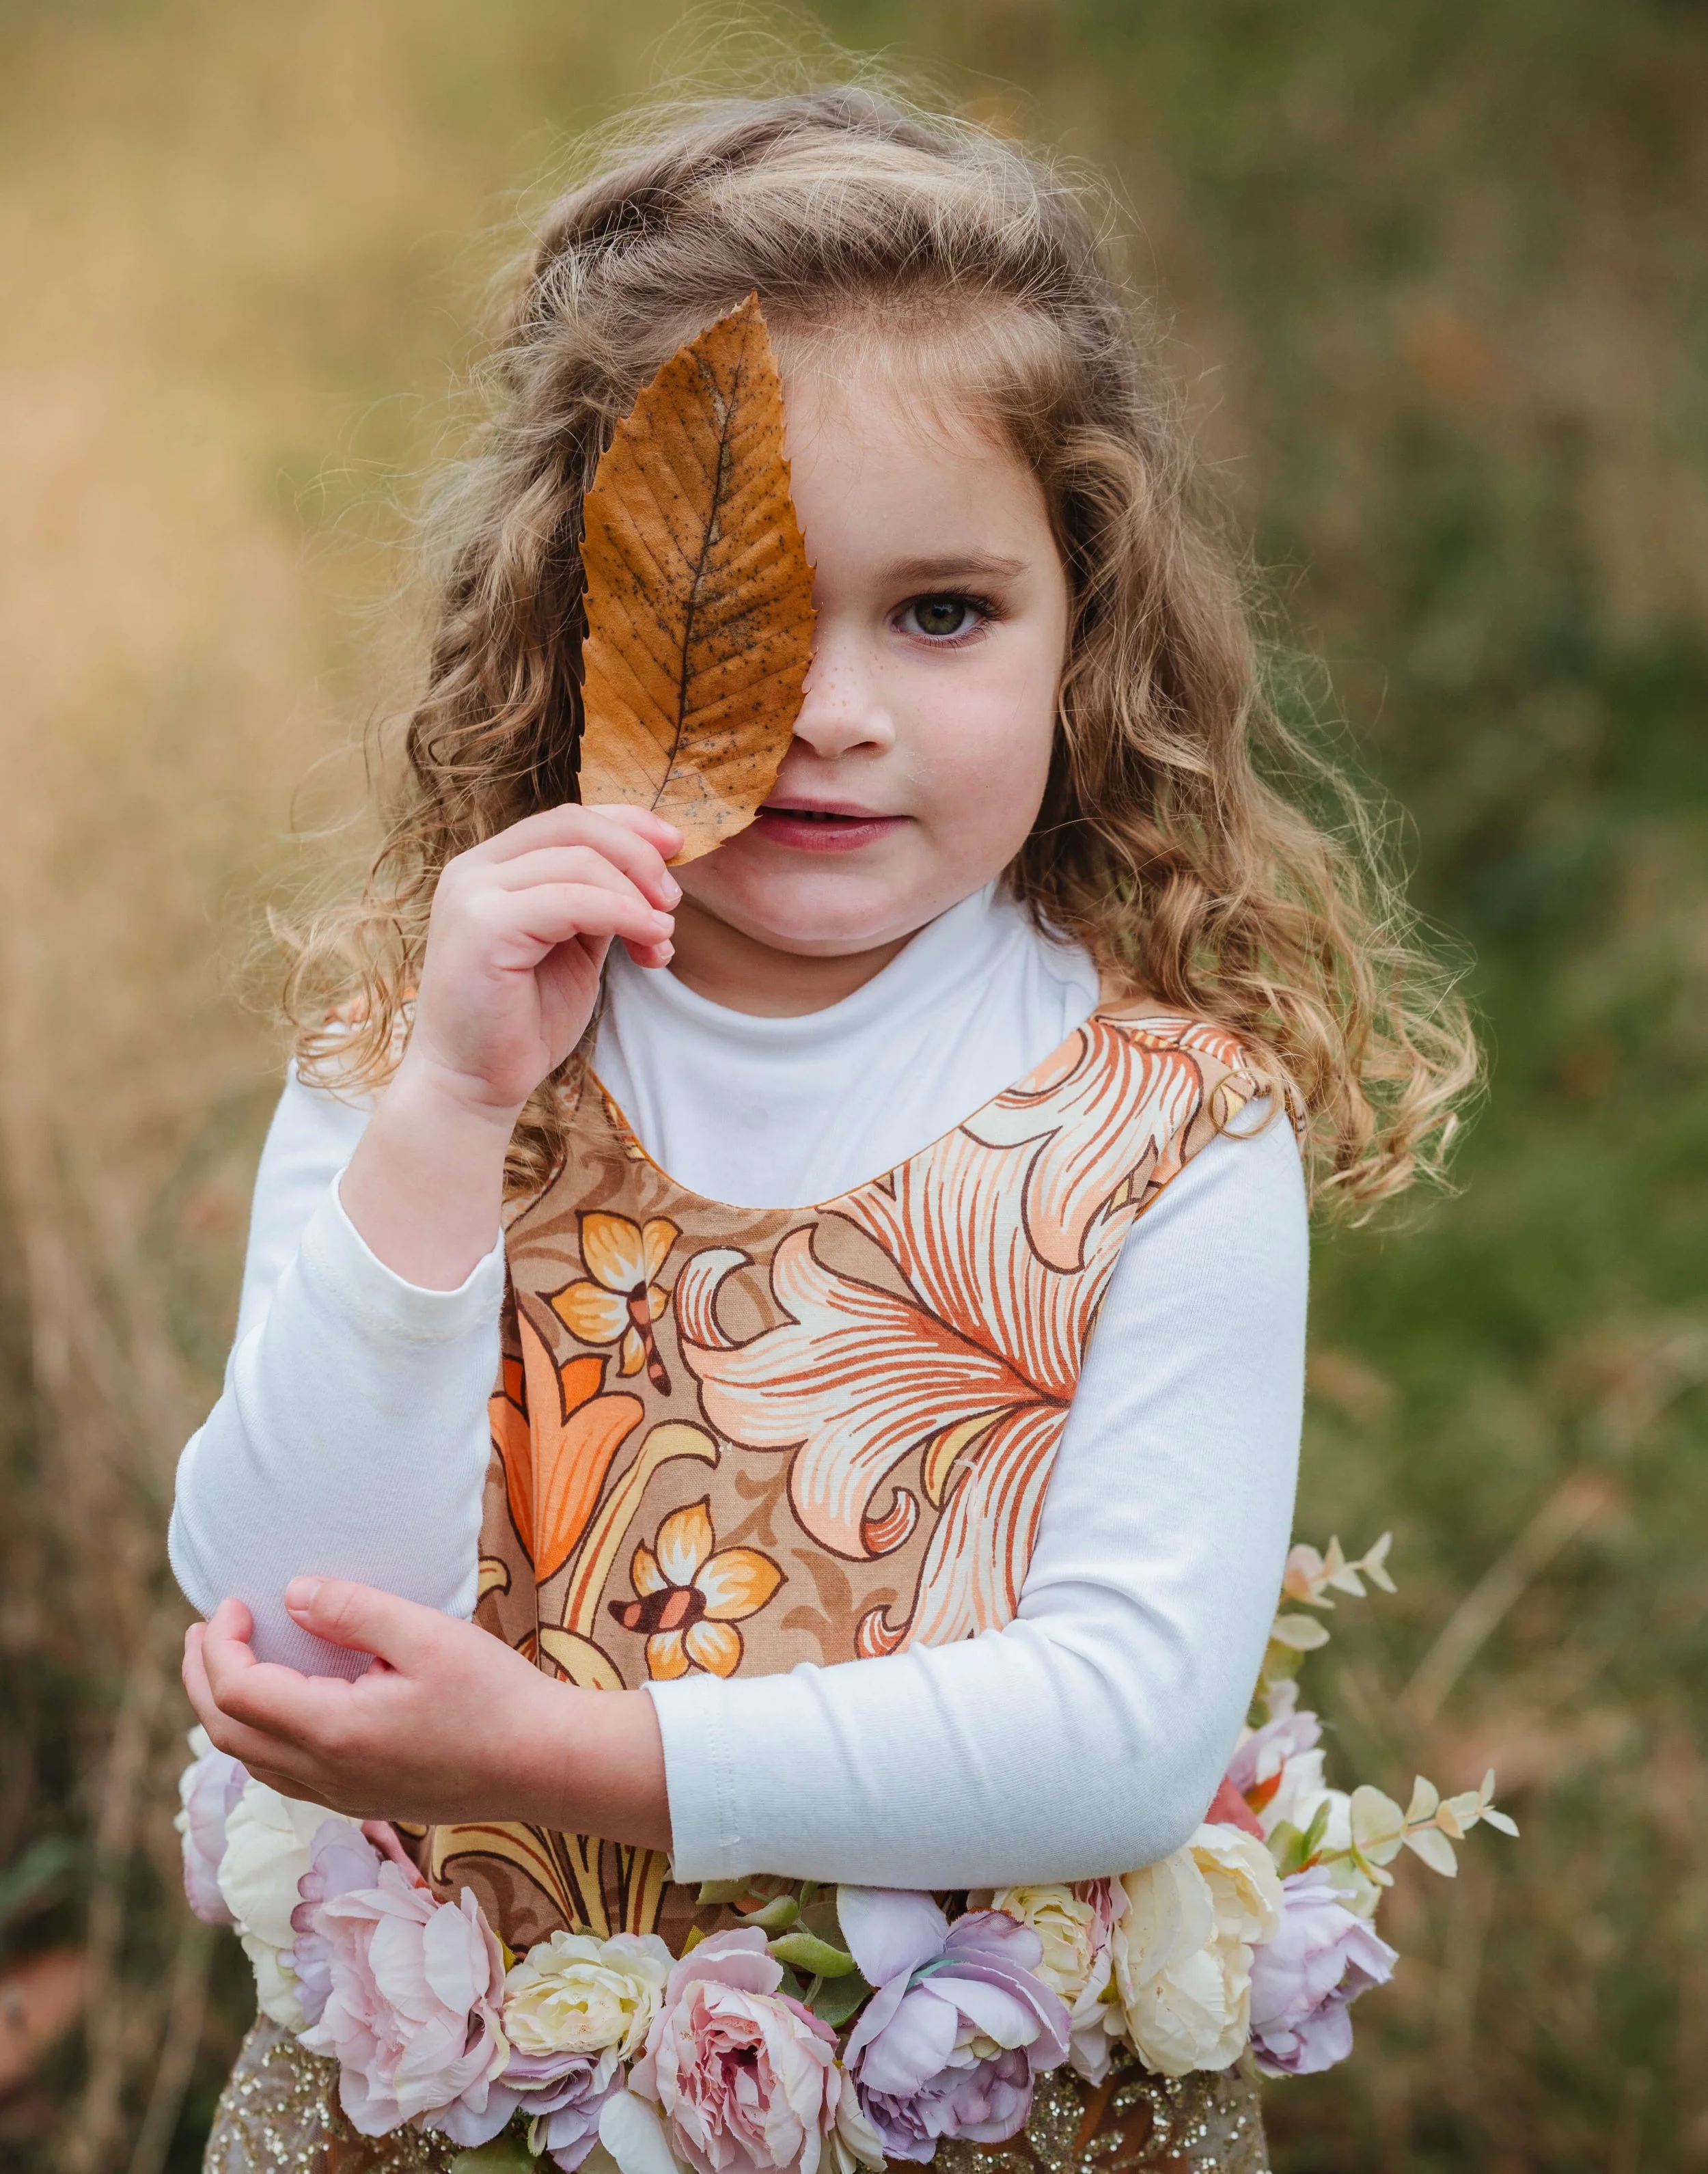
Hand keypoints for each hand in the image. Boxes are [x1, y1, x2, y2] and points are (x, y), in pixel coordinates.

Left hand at [182, 1579, 670, 1846]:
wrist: (544, 1764)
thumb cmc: (494, 1695)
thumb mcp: (426, 1633)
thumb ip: (353, 1611)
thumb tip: (291, 1594)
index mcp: (332, 1731)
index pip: (236, 1693)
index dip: (221, 1645)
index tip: (238, 1601)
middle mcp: (325, 1774)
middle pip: (226, 1733)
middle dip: (202, 1678)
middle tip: (206, 1629)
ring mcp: (342, 1797)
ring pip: (251, 1761)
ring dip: (224, 1710)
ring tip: (228, 1662)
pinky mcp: (363, 1802)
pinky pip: (283, 1775)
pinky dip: (258, 1736)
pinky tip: (280, 1705)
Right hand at [340, 802, 681, 1287]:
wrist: (471, 1085)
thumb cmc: (520, 1023)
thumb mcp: (571, 948)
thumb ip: (598, 904)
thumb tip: (652, 875)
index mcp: (492, 869)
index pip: (567, 819)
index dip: (628, 824)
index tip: (676, 849)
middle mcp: (474, 871)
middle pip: (574, 826)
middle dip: (639, 856)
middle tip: (673, 900)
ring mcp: (473, 895)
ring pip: (579, 861)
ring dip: (637, 894)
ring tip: (662, 935)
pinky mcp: (483, 928)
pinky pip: (572, 901)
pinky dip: (623, 914)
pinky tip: (650, 939)